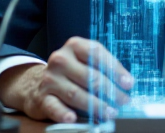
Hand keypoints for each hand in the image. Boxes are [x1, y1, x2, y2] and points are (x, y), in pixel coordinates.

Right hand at [0, 37, 132, 122]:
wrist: (36, 83)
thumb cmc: (70, 72)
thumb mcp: (84, 61)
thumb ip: (103, 67)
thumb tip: (126, 82)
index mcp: (75, 46)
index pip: (97, 55)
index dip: (115, 69)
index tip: (128, 83)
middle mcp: (61, 59)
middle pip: (90, 76)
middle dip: (110, 91)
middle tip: (123, 101)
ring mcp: (50, 78)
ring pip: (76, 93)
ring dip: (96, 105)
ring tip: (110, 112)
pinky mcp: (42, 97)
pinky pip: (55, 107)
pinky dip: (64, 113)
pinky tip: (73, 118)